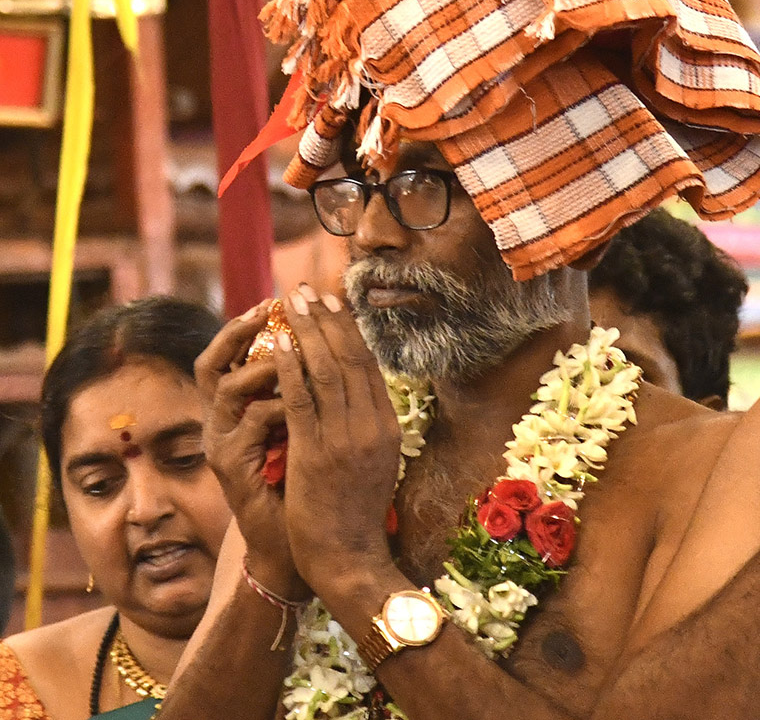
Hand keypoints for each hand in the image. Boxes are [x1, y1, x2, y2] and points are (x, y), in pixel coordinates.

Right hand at [195, 301, 308, 598]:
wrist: (297, 542)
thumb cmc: (307, 482)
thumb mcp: (309, 428)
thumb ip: (309, 392)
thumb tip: (335, 346)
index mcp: (239, 408)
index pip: (232, 354)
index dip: (250, 323)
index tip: (283, 299)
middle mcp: (223, 421)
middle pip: (211, 363)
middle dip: (240, 330)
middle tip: (274, 306)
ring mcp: (223, 444)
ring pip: (228, 388)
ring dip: (264, 367)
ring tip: (292, 355)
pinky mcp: (232, 468)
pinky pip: (251, 425)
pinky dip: (277, 408)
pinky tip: (301, 405)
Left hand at [272, 285, 403, 598]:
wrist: (349, 559)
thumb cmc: (357, 516)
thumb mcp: (375, 464)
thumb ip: (367, 429)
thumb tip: (358, 396)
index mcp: (388, 427)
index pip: (368, 367)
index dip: (349, 332)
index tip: (334, 306)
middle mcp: (372, 426)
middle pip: (350, 360)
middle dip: (328, 321)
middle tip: (310, 291)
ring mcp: (345, 439)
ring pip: (327, 371)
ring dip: (308, 332)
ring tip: (291, 305)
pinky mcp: (316, 453)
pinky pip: (302, 399)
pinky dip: (291, 367)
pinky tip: (279, 344)